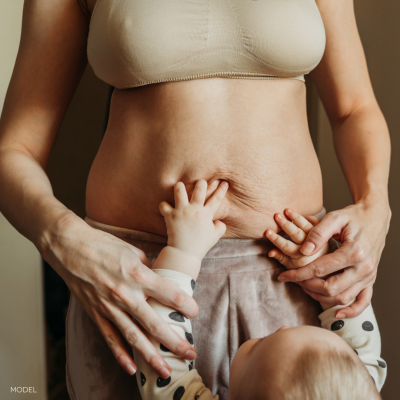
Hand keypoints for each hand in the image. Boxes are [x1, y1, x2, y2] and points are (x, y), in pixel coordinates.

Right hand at [45, 215, 198, 378]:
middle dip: (174, 341)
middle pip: (155, 323)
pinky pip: (110, 338)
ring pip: (133, 337)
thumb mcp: (133, 251)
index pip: (170, 294)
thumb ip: (149, 270)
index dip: (186, 305)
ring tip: (166, 371)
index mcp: (138, 274)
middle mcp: (125, 294)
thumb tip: (160, 282)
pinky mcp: (96, 313)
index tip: (194, 313)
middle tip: (190, 353)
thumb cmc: (104, 245)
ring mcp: (109, 306)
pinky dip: (120, 355)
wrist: (70, 247)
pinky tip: (132, 368)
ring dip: (151, 356)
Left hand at [159, 179, 228, 260]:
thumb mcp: (215, 237)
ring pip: (179, 191)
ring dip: (179, 187)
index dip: (221, 190)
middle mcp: (194, 209)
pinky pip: (164, 205)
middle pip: (199, 189)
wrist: (185, 253)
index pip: (216, 199)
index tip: (225, 182)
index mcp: (206, 214)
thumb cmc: (200, 245)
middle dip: (201, 183)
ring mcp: (181, 211)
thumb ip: (220, 228)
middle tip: (200, 182)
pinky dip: (164, 205)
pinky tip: (165, 206)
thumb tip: (219, 221)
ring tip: (180, 186)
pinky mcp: (170, 215)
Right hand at [266, 211, 328, 268]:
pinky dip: (307, 218)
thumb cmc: (304, 267)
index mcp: (304, 260)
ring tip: (286, 210)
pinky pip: (316, 223)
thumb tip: (270, 252)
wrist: (327, 268)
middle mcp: (313, 250)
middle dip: (286, 225)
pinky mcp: (326, 235)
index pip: (287, 247)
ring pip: (307, 227)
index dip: (276, 240)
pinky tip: (297, 214)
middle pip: (297, 235)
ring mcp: (321, 241)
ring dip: (296, 217)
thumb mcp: (292, 267)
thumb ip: (282, 259)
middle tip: (276, 215)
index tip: (267, 231)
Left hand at [276, 201, 390, 318]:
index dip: (299, 274)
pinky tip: (336, 313)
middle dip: (307, 286)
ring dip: (321, 297)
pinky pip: (363, 302)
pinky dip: (351, 311)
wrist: (375, 217)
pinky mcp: (371, 280)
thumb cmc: (353, 216)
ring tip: (304, 287)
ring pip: (343, 297)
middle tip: (293, 279)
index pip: (320, 269)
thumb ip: (318, 233)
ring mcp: (369, 276)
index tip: (283, 275)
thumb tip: (303, 251)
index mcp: (354, 252)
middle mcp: (364, 267)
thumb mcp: (335, 218)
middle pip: (331, 288)